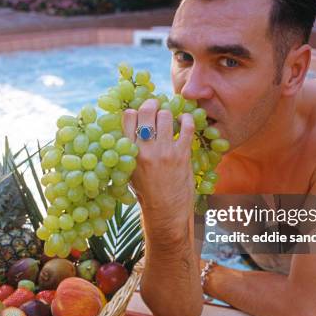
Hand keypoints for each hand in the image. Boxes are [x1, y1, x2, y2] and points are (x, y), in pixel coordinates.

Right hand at [122, 99, 195, 236]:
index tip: (141, 112)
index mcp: (129, 152)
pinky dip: (187, 119)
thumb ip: (130, 149)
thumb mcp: (130, 170)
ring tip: (169, 117)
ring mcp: (164, 151)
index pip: (128, 117)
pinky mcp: (182, 154)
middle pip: (146, 111)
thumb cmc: (146, 192)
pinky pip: (187, 126)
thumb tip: (134, 126)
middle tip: (155, 106)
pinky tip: (184, 121)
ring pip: (166, 115)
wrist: (165, 211)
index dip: (135, 111)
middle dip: (151, 104)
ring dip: (168, 114)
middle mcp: (145, 149)